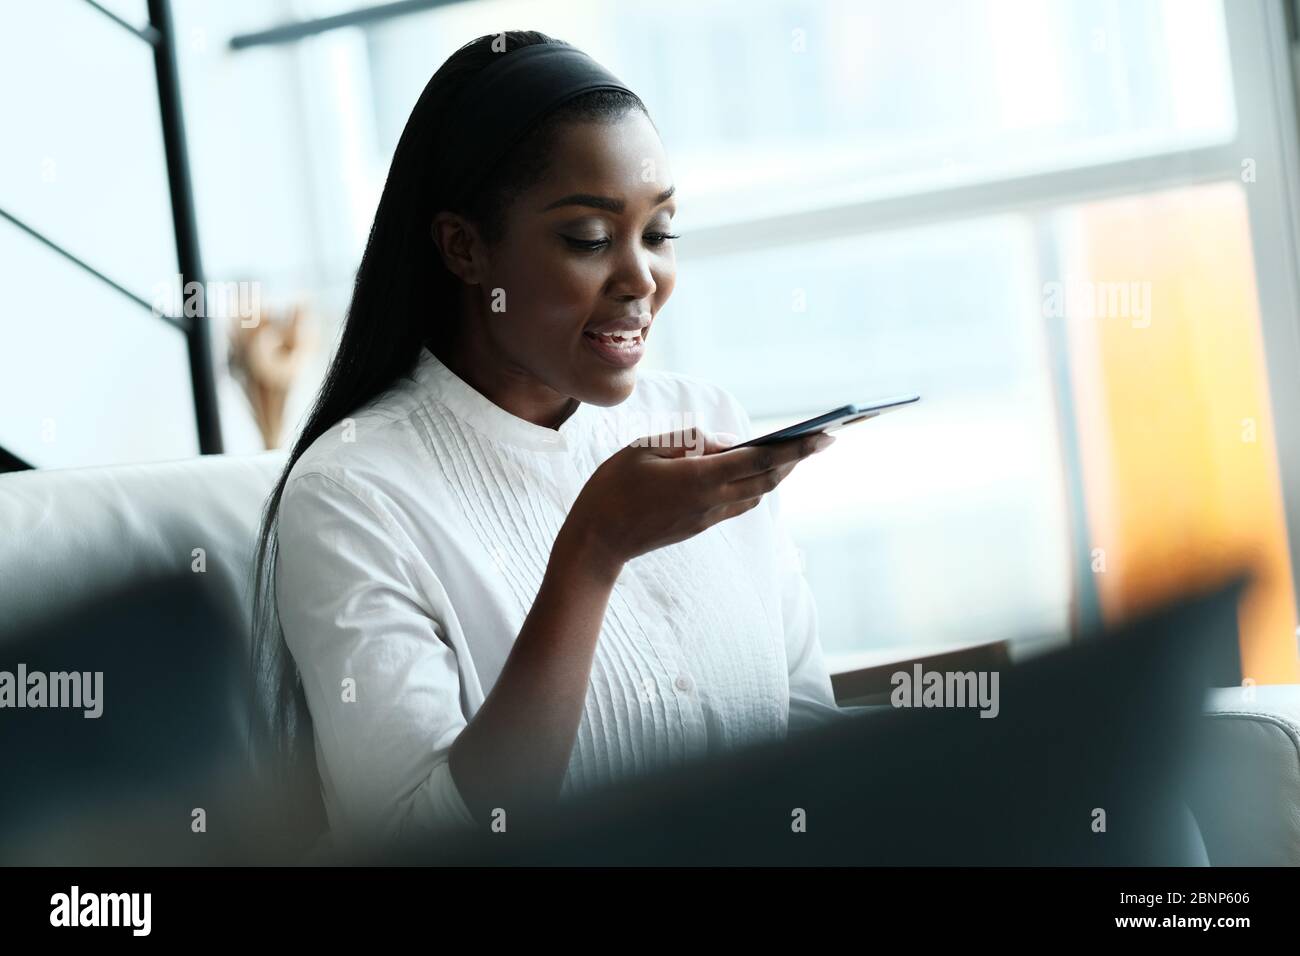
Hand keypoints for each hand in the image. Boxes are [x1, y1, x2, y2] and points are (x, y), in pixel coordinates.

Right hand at [563, 426, 833, 568]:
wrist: (598, 541)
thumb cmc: (613, 487)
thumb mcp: (645, 448)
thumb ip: (690, 441)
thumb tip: (726, 443)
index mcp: (700, 478)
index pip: (761, 459)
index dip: (797, 448)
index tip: (825, 435)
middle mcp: (712, 500)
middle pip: (768, 478)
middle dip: (798, 459)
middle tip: (822, 439)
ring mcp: (708, 517)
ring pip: (757, 493)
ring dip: (779, 473)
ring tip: (793, 452)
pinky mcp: (701, 526)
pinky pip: (741, 504)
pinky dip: (757, 485)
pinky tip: (756, 472)